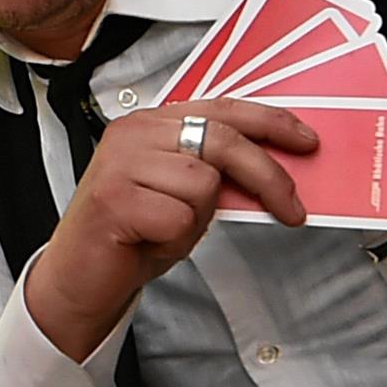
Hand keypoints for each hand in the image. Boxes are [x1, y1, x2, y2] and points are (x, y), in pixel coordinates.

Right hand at [19, 97, 318, 361]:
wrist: (80, 277)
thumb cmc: (132, 235)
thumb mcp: (180, 193)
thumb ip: (214, 171)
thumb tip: (273, 169)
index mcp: (151, 123)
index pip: (222, 108)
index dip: (270, 122)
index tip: (305, 141)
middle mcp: (133, 133)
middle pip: (223, 141)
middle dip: (266, 177)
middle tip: (291, 209)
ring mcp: (120, 163)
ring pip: (204, 183)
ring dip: (197, 219)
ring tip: (167, 230)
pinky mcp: (114, 198)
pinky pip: (180, 217)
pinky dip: (175, 240)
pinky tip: (149, 241)